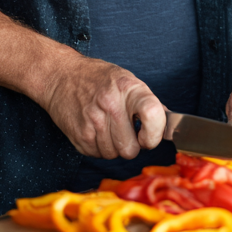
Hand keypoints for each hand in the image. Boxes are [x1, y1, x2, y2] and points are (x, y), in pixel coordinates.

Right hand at [39, 53, 166, 159]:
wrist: (61, 75)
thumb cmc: (98, 77)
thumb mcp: (127, 80)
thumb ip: (147, 102)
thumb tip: (170, 123)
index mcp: (129, 89)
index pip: (153, 115)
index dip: (155, 133)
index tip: (150, 135)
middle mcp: (111, 105)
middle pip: (131, 149)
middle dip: (131, 145)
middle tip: (126, 131)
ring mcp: (93, 121)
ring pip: (114, 155)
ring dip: (114, 146)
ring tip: (108, 127)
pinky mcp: (79, 135)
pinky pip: (98, 155)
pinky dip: (99, 147)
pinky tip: (96, 129)